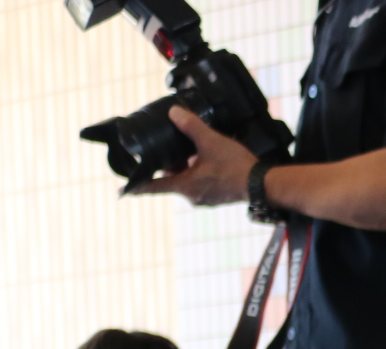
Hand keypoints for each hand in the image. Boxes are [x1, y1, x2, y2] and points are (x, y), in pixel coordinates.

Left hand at [130, 105, 254, 205]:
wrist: (263, 184)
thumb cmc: (236, 167)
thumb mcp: (210, 141)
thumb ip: (190, 126)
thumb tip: (174, 113)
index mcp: (184, 185)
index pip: (152, 186)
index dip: (136, 186)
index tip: (122, 190)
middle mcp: (192, 195)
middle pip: (171, 179)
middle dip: (170, 165)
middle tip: (173, 149)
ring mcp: (206, 199)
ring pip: (187, 181)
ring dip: (188, 168)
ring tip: (198, 152)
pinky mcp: (218, 197)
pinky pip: (202, 184)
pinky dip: (201, 172)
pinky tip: (213, 161)